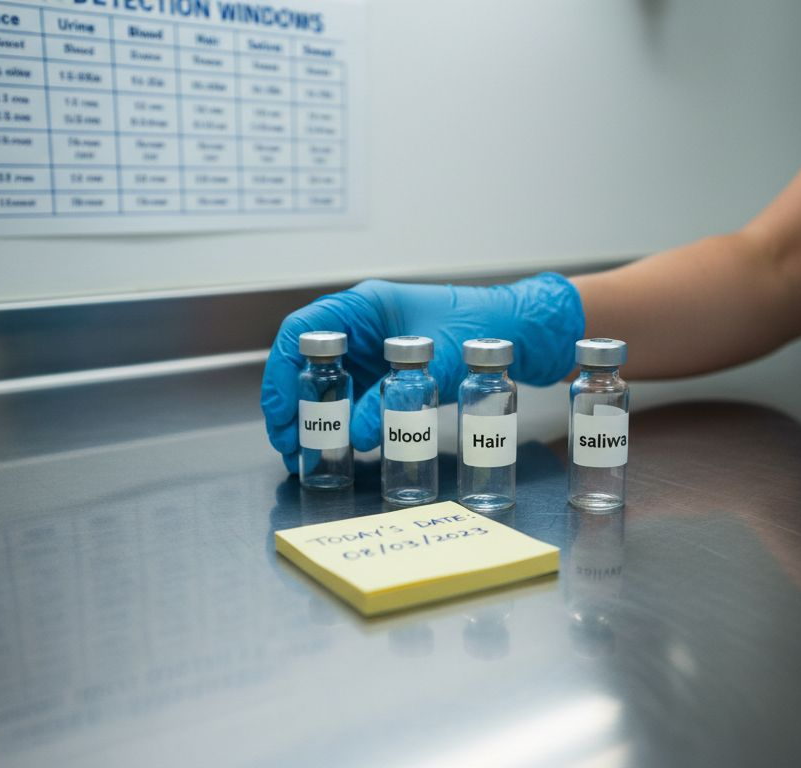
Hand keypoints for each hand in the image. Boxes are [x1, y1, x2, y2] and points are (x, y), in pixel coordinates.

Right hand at [261, 273, 583, 470]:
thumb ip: (392, 399)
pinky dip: (342, 420)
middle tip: (285, 442)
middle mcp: (362, 327)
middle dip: (290, 402)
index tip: (278, 409)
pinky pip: (355, 396)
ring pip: (327, 383)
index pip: (302, 331)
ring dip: (312, 416)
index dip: (280, 370)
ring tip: (302, 454)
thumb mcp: (435, 362)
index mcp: (365, 306)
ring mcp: (374, 351)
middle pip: (306, 361)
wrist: (521, 332)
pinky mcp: (389, 374)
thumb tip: (356, 436)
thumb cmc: (481, 325)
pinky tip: (336, 446)